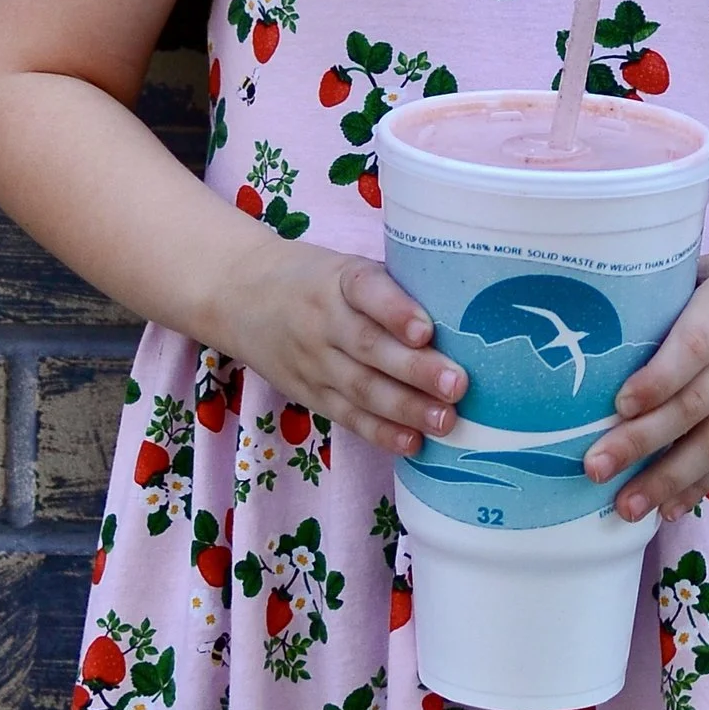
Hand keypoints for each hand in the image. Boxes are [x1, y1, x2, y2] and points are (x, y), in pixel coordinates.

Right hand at [221, 243, 464, 458]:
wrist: (240, 295)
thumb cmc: (314, 279)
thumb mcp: (346, 267)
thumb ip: (392, 288)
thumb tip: (467, 312)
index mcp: (338, 279)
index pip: (366, 290)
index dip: (396, 310)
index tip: (427, 329)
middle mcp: (323, 320)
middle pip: (369, 347)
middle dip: (415, 369)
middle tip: (458, 385)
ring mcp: (314, 361)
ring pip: (361, 388)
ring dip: (406, 408)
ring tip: (446, 420)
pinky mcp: (310, 393)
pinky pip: (347, 416)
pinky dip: (380, 432)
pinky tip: (412, 443)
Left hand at [584, 236, 708, 521]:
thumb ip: (678, 288)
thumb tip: (611, 318)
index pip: (695, 345)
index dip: (658, 377)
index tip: (619, 403)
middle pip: (694, 404)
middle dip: (641, 440)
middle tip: (595, 466)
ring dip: (666, 478)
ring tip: (625, 507)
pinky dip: (701, 483)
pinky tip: (668, 509)